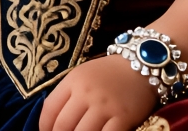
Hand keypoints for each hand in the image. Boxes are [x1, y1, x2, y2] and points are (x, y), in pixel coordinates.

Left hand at [39, 55, 157, 130]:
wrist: (143, 63)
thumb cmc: (110, 72)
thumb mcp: (83, 75)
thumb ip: (68, 95)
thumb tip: (53, 123)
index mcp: (73, 81)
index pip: (49, 110)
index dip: (44, 128)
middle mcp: (86, 93)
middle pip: (62, 126)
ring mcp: (105, 106)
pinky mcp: (123, 117)